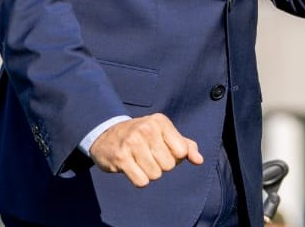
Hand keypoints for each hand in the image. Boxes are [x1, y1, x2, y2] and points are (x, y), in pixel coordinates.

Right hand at [88, 114, 203, 187]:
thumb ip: (186, 146)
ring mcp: (132, 142)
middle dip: (161, 166)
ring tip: (139, 161)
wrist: (105, 135)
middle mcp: (147, 129)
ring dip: (149, 173)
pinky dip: (139, 180)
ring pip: (156, 175)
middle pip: (169, 165)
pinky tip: (131, 168)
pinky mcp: (121, 157)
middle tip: (148, 156)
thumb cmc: (142, 137)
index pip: (182, 151)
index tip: (163, 150)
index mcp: (160, 122)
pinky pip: (142, 182)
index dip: (175, 157)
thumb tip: (199, 160)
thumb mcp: (164, 135)